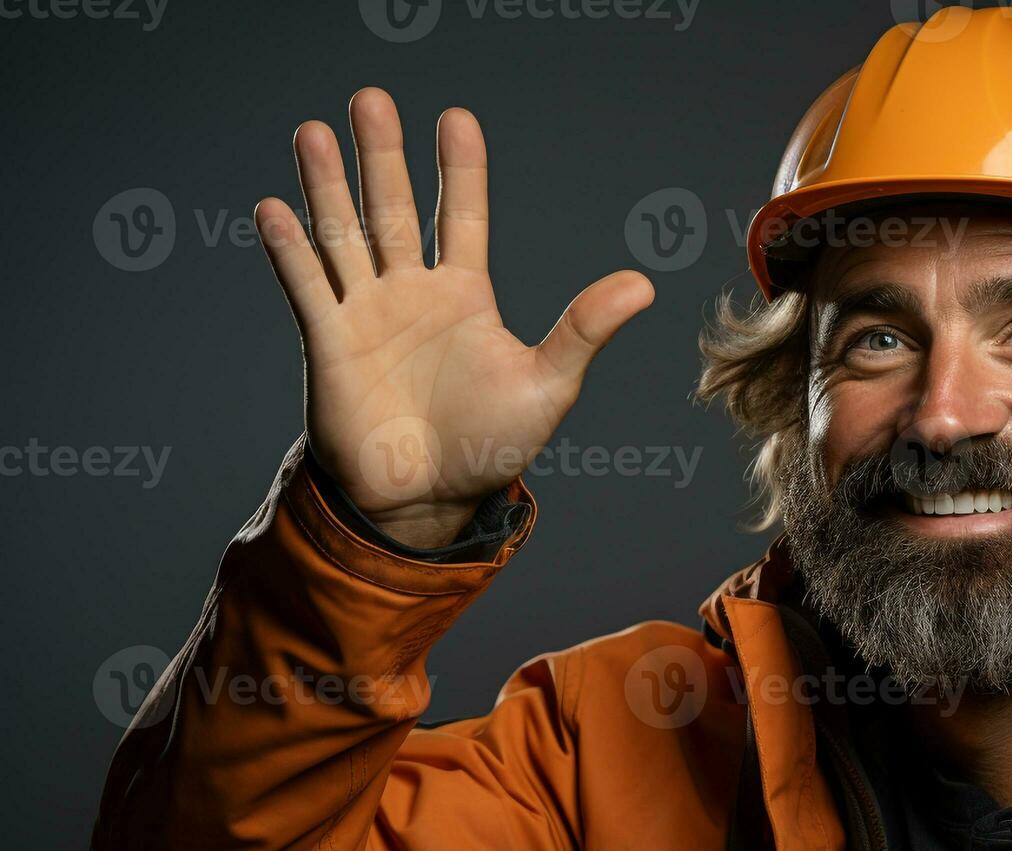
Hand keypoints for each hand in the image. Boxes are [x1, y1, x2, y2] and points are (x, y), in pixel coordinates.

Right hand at [255, 87, 653, 548]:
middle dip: (383, 157)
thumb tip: (644, 284)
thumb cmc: (490, 444)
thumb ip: (585, 329)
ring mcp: (366, 314)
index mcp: (466, 296)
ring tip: (316, 133)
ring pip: (344, 236)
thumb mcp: (549, 384)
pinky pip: (308, 288)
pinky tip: (276, 210)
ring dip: (329, 187)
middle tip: (371, 99)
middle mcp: (412, 293)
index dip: (460, 169)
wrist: (429, 500)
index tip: (456, 117)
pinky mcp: (329, 344)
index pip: (464, 215)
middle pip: (395, 210)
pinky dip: (291, 251)